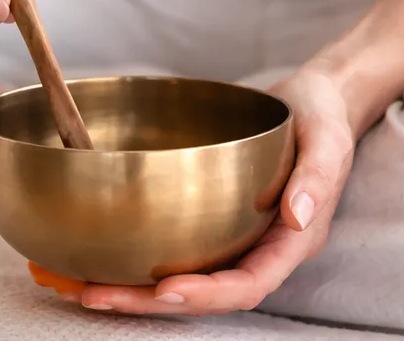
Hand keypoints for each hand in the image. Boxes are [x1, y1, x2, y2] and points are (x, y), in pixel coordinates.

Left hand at [42, 65, 356, 314]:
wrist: (311, 102)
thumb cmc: (322, 118)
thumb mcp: (329, 138)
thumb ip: (317, 178)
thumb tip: (297, 217)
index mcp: (290, 242)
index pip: (248, 284)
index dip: (207, 294)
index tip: (164, 290)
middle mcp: (257, 249)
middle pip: (201, 292)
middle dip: (146, 301)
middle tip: (93, 294)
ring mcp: (231, 237)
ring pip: (178, 276)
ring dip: (128, 286)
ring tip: (74, 283)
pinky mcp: (208, 221)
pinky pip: (169, 245)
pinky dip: (130, 254)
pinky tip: (88, 250)